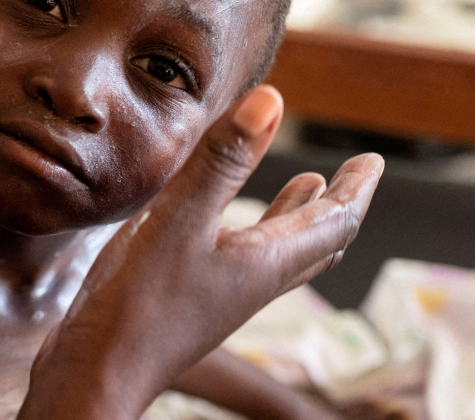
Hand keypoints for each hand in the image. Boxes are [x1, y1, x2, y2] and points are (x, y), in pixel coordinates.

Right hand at [19, 85, 383, 419]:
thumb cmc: (138, 304)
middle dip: (338, 202)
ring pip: (283, 251)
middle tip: (353, 175)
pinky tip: (230, 221)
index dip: (357, 188)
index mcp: (265, 261)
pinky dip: (257, 230)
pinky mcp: (197, 299)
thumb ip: (222, 161)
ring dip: (300, 216)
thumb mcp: (180, 219)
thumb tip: (270, 101)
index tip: (373, 161)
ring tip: (308, 187)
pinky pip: (246, 259)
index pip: (334, 222)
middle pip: (317, 239)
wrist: (100, 372)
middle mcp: (255, 280)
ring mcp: (226, 293)